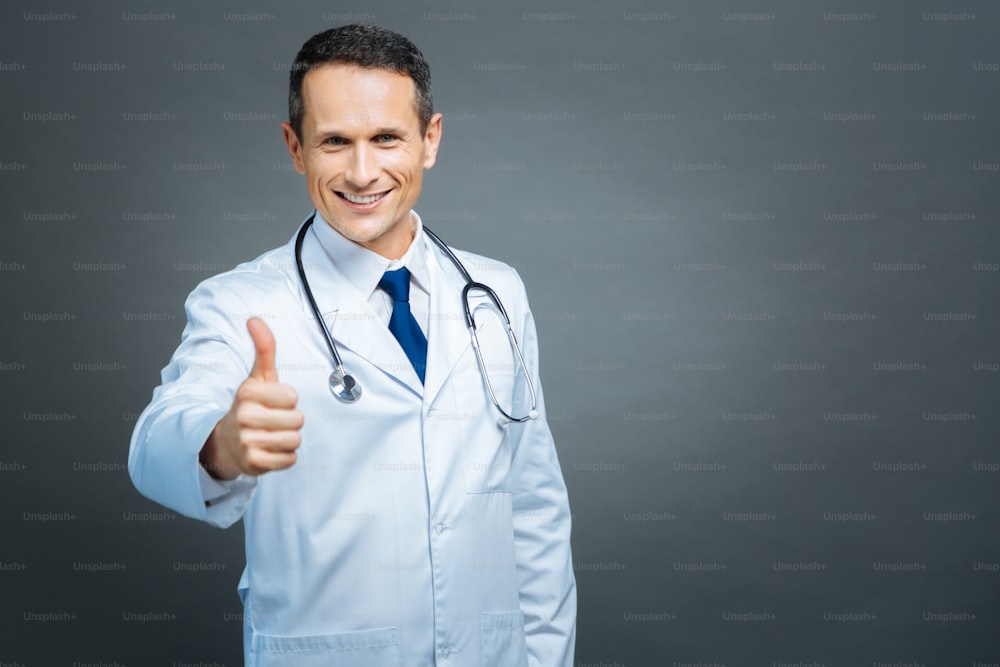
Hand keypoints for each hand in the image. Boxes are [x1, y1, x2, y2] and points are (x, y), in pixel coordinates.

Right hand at [200, 317, 303, 479]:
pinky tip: (269, 451)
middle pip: (298, 420)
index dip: (288, 401)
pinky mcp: (253, 463)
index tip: (273, 402)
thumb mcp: (257, 377)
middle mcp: (244, 416)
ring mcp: (247, 441)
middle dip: (291, 422)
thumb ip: (264, 349)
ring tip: (271, 436)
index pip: (293, 397)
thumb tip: (255, 319)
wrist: (225, 443)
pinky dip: (284, 458)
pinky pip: (290, 460)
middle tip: (272, 422)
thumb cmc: (250, 407)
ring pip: (295, 440)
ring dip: (288, 440)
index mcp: (247, 392)